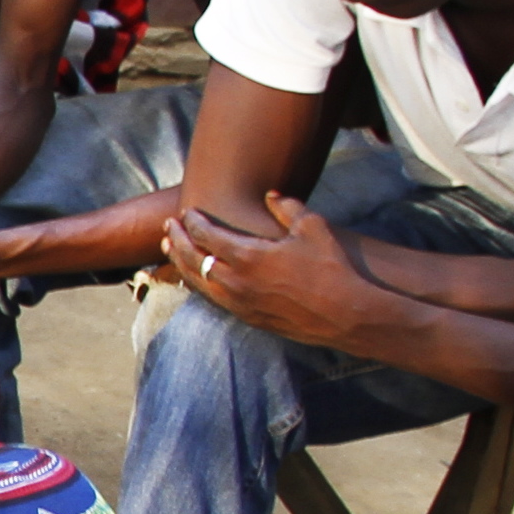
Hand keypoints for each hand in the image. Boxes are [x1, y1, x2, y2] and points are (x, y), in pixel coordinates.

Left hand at [160, 193, 382, 345]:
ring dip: (180, 263)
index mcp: (247, 256)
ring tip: (170, 249)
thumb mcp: (312, 227)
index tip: (188, 213)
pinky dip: (198, 283)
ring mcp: (238, 303)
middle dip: (178, 240)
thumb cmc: (331, 268)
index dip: (193, 222)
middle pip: (192, 258)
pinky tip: (196, 276)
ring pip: (197, 281)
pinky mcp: (247, 317)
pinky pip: (212, 298)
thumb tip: (271, 195)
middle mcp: (235, 281)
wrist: (344, 315)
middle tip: (168, 227)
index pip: (206, 235)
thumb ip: (288, 207)